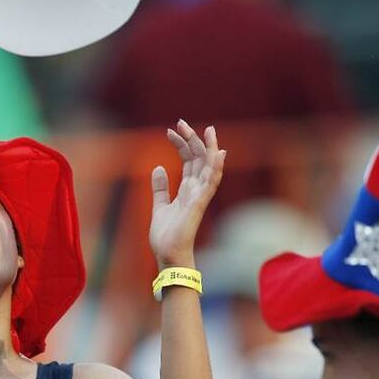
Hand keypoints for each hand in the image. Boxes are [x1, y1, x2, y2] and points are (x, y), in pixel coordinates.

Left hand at [149, 120, 225, 267]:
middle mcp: (196, 190)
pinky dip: (216, 168)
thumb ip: (160, 188)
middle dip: (192, 140)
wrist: (167, 255)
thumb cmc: (165, 236)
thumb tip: (158, 167)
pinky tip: (219, 154)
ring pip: (209, 167)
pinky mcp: (199, 204)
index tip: (170, 130)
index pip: (188, 161)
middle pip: (198, 159)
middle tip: (181, 122)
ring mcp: (199, 196)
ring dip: (209, 148)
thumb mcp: (158, 206)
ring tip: (208, 130)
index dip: (182, 144)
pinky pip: (211, 184)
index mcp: (187, 189)